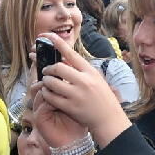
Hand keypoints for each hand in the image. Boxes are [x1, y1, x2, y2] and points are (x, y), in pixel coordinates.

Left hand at [36, 32, 129, 146]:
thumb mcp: (96, 79)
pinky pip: (50, 97)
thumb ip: (81, 70)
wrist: (108, 119)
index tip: (46, 35)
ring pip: (51, 82)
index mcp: (90, 72)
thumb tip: (63, 58)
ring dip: (45, 81)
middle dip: (48, 69)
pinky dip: (46, 94)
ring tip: (47, 83)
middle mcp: (84, 82)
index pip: (71, 53)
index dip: (57, 42)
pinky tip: (48, 94)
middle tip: (46, 71)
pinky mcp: (70, 107)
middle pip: (58, 67)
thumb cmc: (102, 97)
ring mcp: (77, 95)